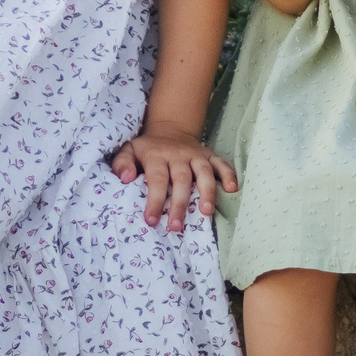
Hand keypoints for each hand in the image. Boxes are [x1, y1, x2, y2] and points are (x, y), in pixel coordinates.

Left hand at [109, 123, 240, 231]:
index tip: (151, 220)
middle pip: (181, 179)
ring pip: (204, 172)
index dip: (154, 200)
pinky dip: (228, 174)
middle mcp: (178, 155)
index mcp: (157, 155)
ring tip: (207, 212)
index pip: (156, 179)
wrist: (169, 129)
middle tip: (176, 226)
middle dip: (179, 203)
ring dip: (207, 192)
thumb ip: (122, 163)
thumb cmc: (147, 148)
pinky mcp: (210, 155)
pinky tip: (233, 189)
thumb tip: (125, 178)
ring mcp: (196, 155)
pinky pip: (222, 163)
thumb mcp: (129, 150)